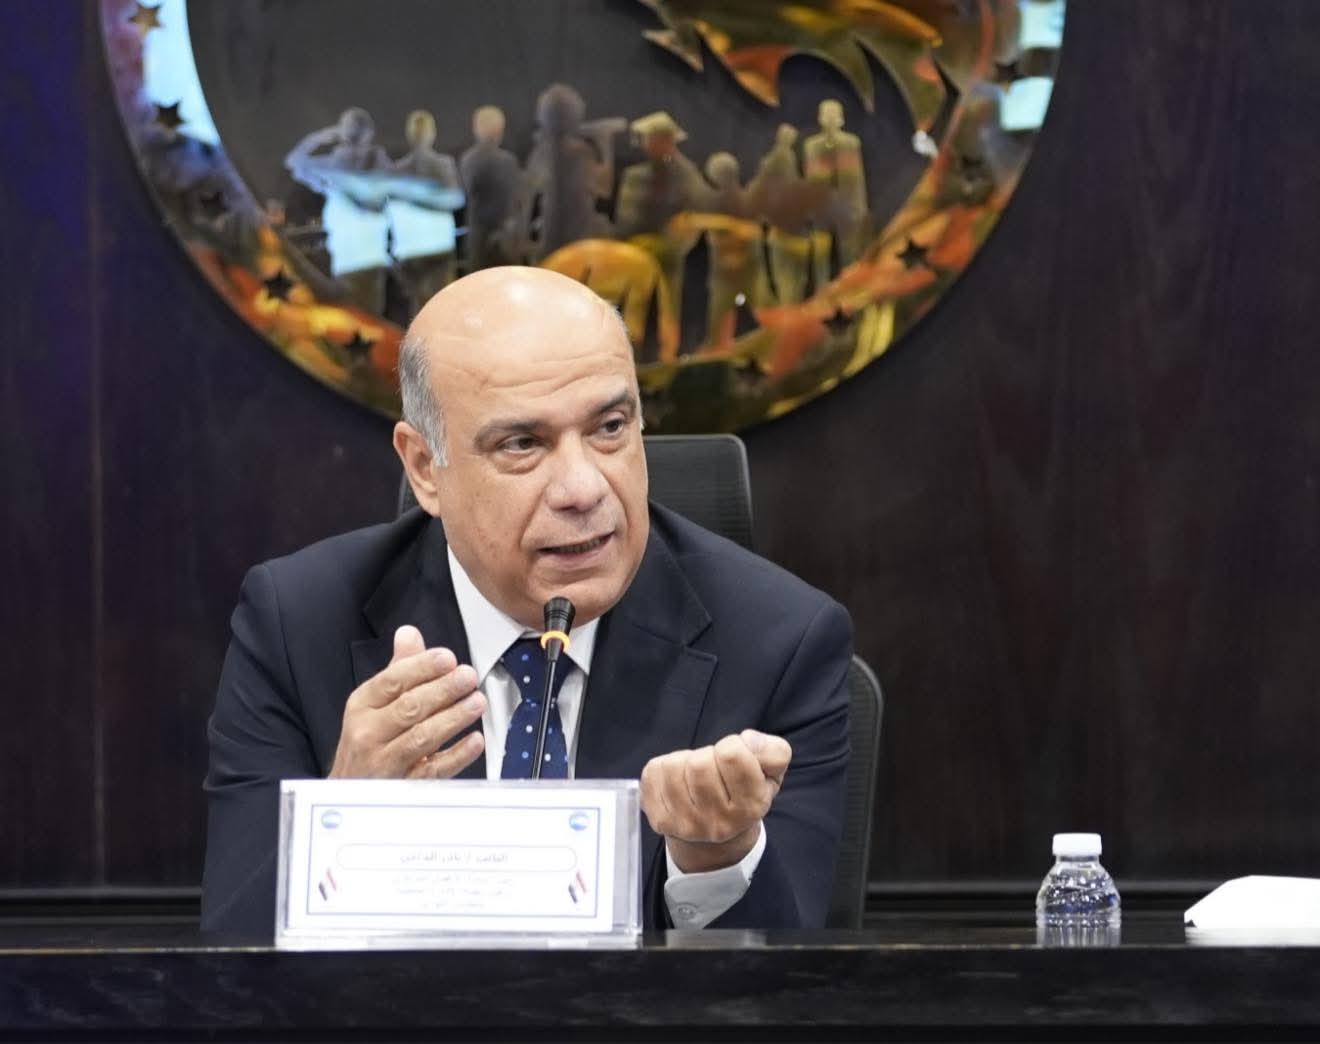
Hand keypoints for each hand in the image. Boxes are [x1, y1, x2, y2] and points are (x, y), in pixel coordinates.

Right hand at [328, 625, 484, 779]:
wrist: (351, 790)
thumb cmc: (368, 741)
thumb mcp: (374, 703)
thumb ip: (398, 669)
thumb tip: (409, 633)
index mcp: (362, 705)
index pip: (391, 681)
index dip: (421, 668)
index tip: (447, 658)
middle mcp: (368, 733)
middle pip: (409, 708)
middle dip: (443, 690)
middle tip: (468, 677)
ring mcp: (384, 762)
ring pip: (421, 737)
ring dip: (453, 718)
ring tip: (476, 702)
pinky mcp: (403, 786)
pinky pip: (432, 771)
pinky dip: (456, 756)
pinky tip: (475, 741)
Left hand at [639, 730, 791, 873]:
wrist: (715, 839)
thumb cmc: (742, 793)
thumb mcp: (771, 773)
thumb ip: (773, 752)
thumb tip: (748, 740)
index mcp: (751, 807)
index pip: (732, 754)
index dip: (733, 744)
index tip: (734, 757)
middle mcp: (719, 823)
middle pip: (700, 763)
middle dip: (706, 755)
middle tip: (713, 767)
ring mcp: (687, 825)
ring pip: (674, 766)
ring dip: (684, 760)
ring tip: (695, 774)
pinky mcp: (661, 820)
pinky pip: (653, 774)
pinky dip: (663, 769)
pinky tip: (677, 782)